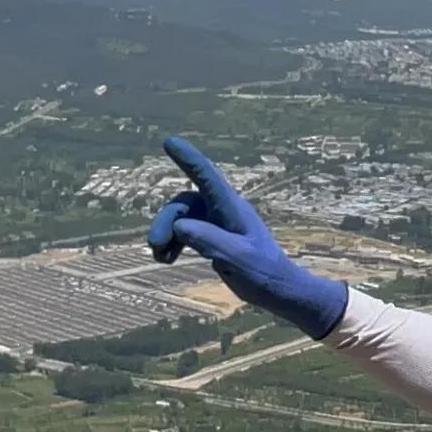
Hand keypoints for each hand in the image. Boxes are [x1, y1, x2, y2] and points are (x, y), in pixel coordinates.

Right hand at [146, 136, 347, 340]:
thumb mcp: (237, 258)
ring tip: (159, 256)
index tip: (169, 141)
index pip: (207, 176)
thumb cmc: (263, 272)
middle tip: (154, 244)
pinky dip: (172, 242)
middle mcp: (222, 210)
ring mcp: (216, 222)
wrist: (277, 289)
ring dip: (166, 233)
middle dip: (165, 221)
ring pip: (180, 217)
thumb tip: (180, 225)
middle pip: (184, 204)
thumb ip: (210, 240)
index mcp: (231, 208)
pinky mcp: (212, 236)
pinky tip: (166, 258)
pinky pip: (184, 231)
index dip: (188, 158)